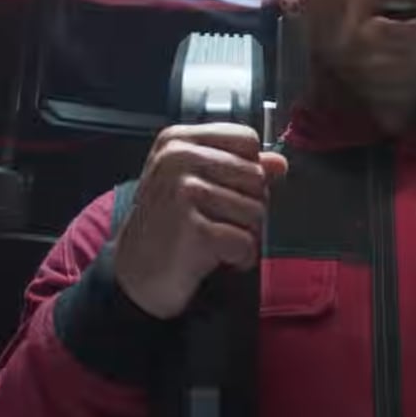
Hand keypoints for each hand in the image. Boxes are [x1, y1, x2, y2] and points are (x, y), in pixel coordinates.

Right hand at [113, 123, 288, 318]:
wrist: (136, 276)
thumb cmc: (168, 227)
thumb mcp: (196, 185)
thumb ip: (239, 167)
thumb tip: (279, 162)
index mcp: (177, 141)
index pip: (246, 140)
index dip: (248, 170)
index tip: (224, 190)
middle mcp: (177, 159)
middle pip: (256, 176)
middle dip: (247, 207)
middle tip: (216, 223)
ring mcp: (183, 192)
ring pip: (256, 210)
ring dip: (243, 235)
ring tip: (214, 241)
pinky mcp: (193, 230)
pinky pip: (246, 242)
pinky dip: (239, 258)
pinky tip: (216, 259)